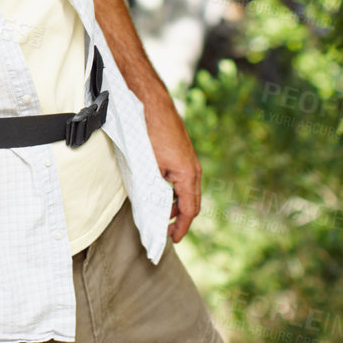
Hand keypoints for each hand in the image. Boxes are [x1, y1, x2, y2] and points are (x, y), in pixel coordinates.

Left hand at [143, 100, 201, 242]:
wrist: (152, 102)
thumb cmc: (150, 133)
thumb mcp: (149, 167)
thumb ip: (154, 191)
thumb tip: (154, 211)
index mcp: (188, 175)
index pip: (189, 210)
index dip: (182, 228)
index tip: (173, 240)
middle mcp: (193, 169)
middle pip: (191, 202)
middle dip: (181, 219)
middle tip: (167, 233)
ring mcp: (189, 160)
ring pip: (187, 190)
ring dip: (177, 205)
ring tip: (163, 215)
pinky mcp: (181, 153)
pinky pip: (182, 178)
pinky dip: (174, 191)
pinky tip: (161, 192)